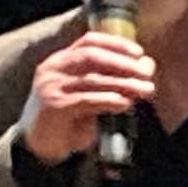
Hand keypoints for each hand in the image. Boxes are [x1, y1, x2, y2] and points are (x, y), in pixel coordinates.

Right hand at [18, 32, 155, 161]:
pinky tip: (125, 103)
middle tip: (147, 73)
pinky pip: (87, 100)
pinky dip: (109, 100)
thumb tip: (147, 66)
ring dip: (124, 83)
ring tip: (145, 89)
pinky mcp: (54, 107)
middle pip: (92, 56)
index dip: (116, 43)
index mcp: (61, 60)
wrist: (40, 145)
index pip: (89, 41)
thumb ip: (111, 79)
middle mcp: (54, 69)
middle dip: (123, 63)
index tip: (139, 52)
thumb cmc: (69, 117)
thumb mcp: (89, 93)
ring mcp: (51, 87)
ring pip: (93, 79)